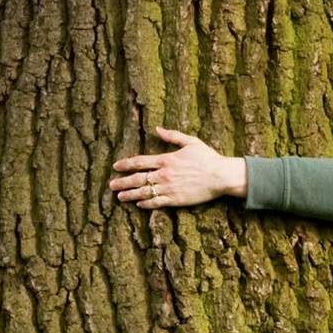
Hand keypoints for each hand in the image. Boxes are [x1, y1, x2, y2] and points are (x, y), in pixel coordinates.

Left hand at [109, 126, 243, 208]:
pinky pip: (157, 203)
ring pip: (144, 192)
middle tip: (111, 185)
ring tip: (119, 197)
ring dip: (130, 194)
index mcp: (166, 159)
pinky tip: (138, 204)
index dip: (126, 164)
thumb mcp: (190, 142)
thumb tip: (157, 129)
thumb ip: (172, 136)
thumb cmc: (207, 158)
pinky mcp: (176, 200)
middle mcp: (164, 174)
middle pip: (138, 179)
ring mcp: (169, 188)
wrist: (220, 176)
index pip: (140, 162)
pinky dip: (146, 203)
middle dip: (123, 182)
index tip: (116, 166)